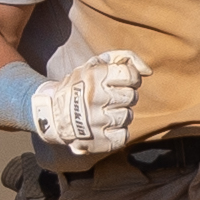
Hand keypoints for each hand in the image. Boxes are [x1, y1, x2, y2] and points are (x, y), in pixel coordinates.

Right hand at [32, 49, 151, 157]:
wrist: (51, 114)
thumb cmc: (79, 85)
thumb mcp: (94, 64)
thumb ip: (123, 58)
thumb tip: (148, 71)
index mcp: (93, 77)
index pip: (130, 75)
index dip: (131, 78)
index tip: (122, 81)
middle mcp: (93, 98)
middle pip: (131, 96)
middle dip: (125, 96)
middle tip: (111, 98)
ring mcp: (95, 121)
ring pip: (128, 116)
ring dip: (120, 115)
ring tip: (105, 113)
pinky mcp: (97, 141)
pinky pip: (123, 136)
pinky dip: (117, 133)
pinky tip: (105, 127)